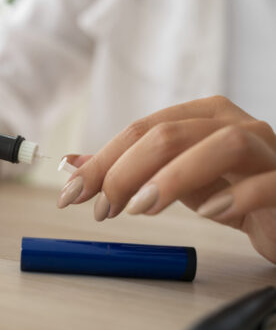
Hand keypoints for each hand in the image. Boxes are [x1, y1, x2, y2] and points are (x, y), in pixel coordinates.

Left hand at [59, 96, 275, 263]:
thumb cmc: (228, 189)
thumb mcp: (172, 177)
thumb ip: (127, 169)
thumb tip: (73, 163)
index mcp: (201, 116)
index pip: (141, 129)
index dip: (102, 161)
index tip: (73, 192)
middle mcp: (233, 124)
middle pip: (170, 133)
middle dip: (125, 171)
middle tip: (103, 208)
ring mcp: (265, 150)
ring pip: (221, 144)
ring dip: (172, 177)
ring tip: (141, 209)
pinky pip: (266, 182)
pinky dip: (234, 196)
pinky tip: (207, 213)